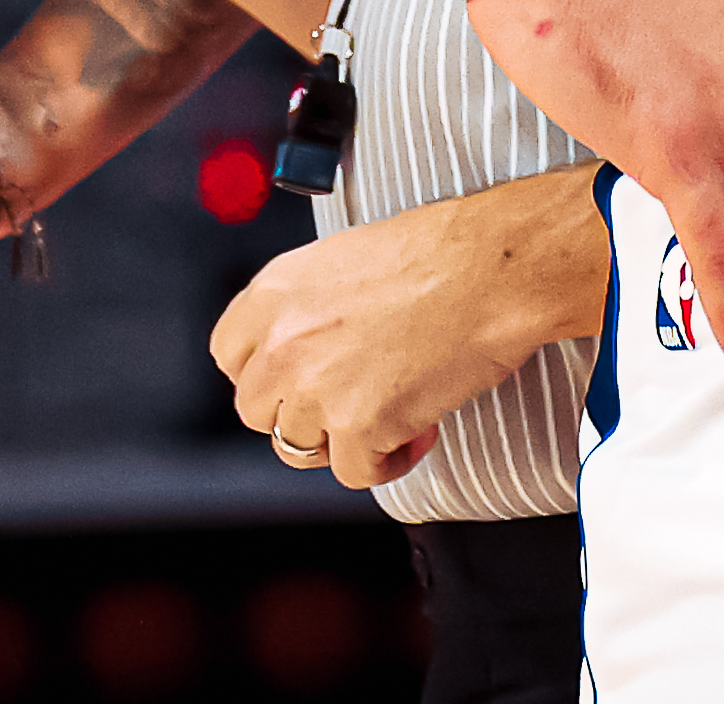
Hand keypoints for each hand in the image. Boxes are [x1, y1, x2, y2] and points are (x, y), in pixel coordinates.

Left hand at [212, 168, 606, 488]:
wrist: (494, 268)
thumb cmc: (444, 252)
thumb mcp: (350, 257)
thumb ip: (312, 304)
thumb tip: (315, 342)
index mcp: (275, 291)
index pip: (229, 354)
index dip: (265, 371)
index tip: (292, 377)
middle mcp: (283, 342)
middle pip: (257, 409)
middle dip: (300, 410)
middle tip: (347, 397)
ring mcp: (316, 389)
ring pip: (298, 448)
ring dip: (340, 438)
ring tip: (388, 414)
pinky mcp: (358, 427)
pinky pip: (355, 471)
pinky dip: (386, 461)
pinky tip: (417, 432)